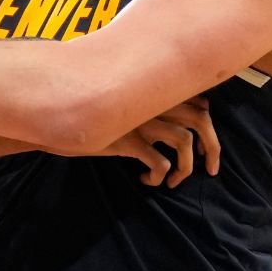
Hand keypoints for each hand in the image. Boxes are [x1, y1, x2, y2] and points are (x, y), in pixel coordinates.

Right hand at [50, 96, 219, 187]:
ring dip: (185, 167)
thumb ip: (146, 105)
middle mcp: (151, 101)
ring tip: (173, 181)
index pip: (197, 100)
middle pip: (200, 119)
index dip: (207, 122)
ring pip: (184, 141)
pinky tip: (146, 179)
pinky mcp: (128, 139)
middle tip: (209, 168)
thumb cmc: (91, 112)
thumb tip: (175, 115)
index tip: (203, 144)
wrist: (59, 116)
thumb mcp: (122, 105)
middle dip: (212, 146)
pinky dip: (160, 175)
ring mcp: (141, 119)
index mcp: (153, 90)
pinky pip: (160, 162)